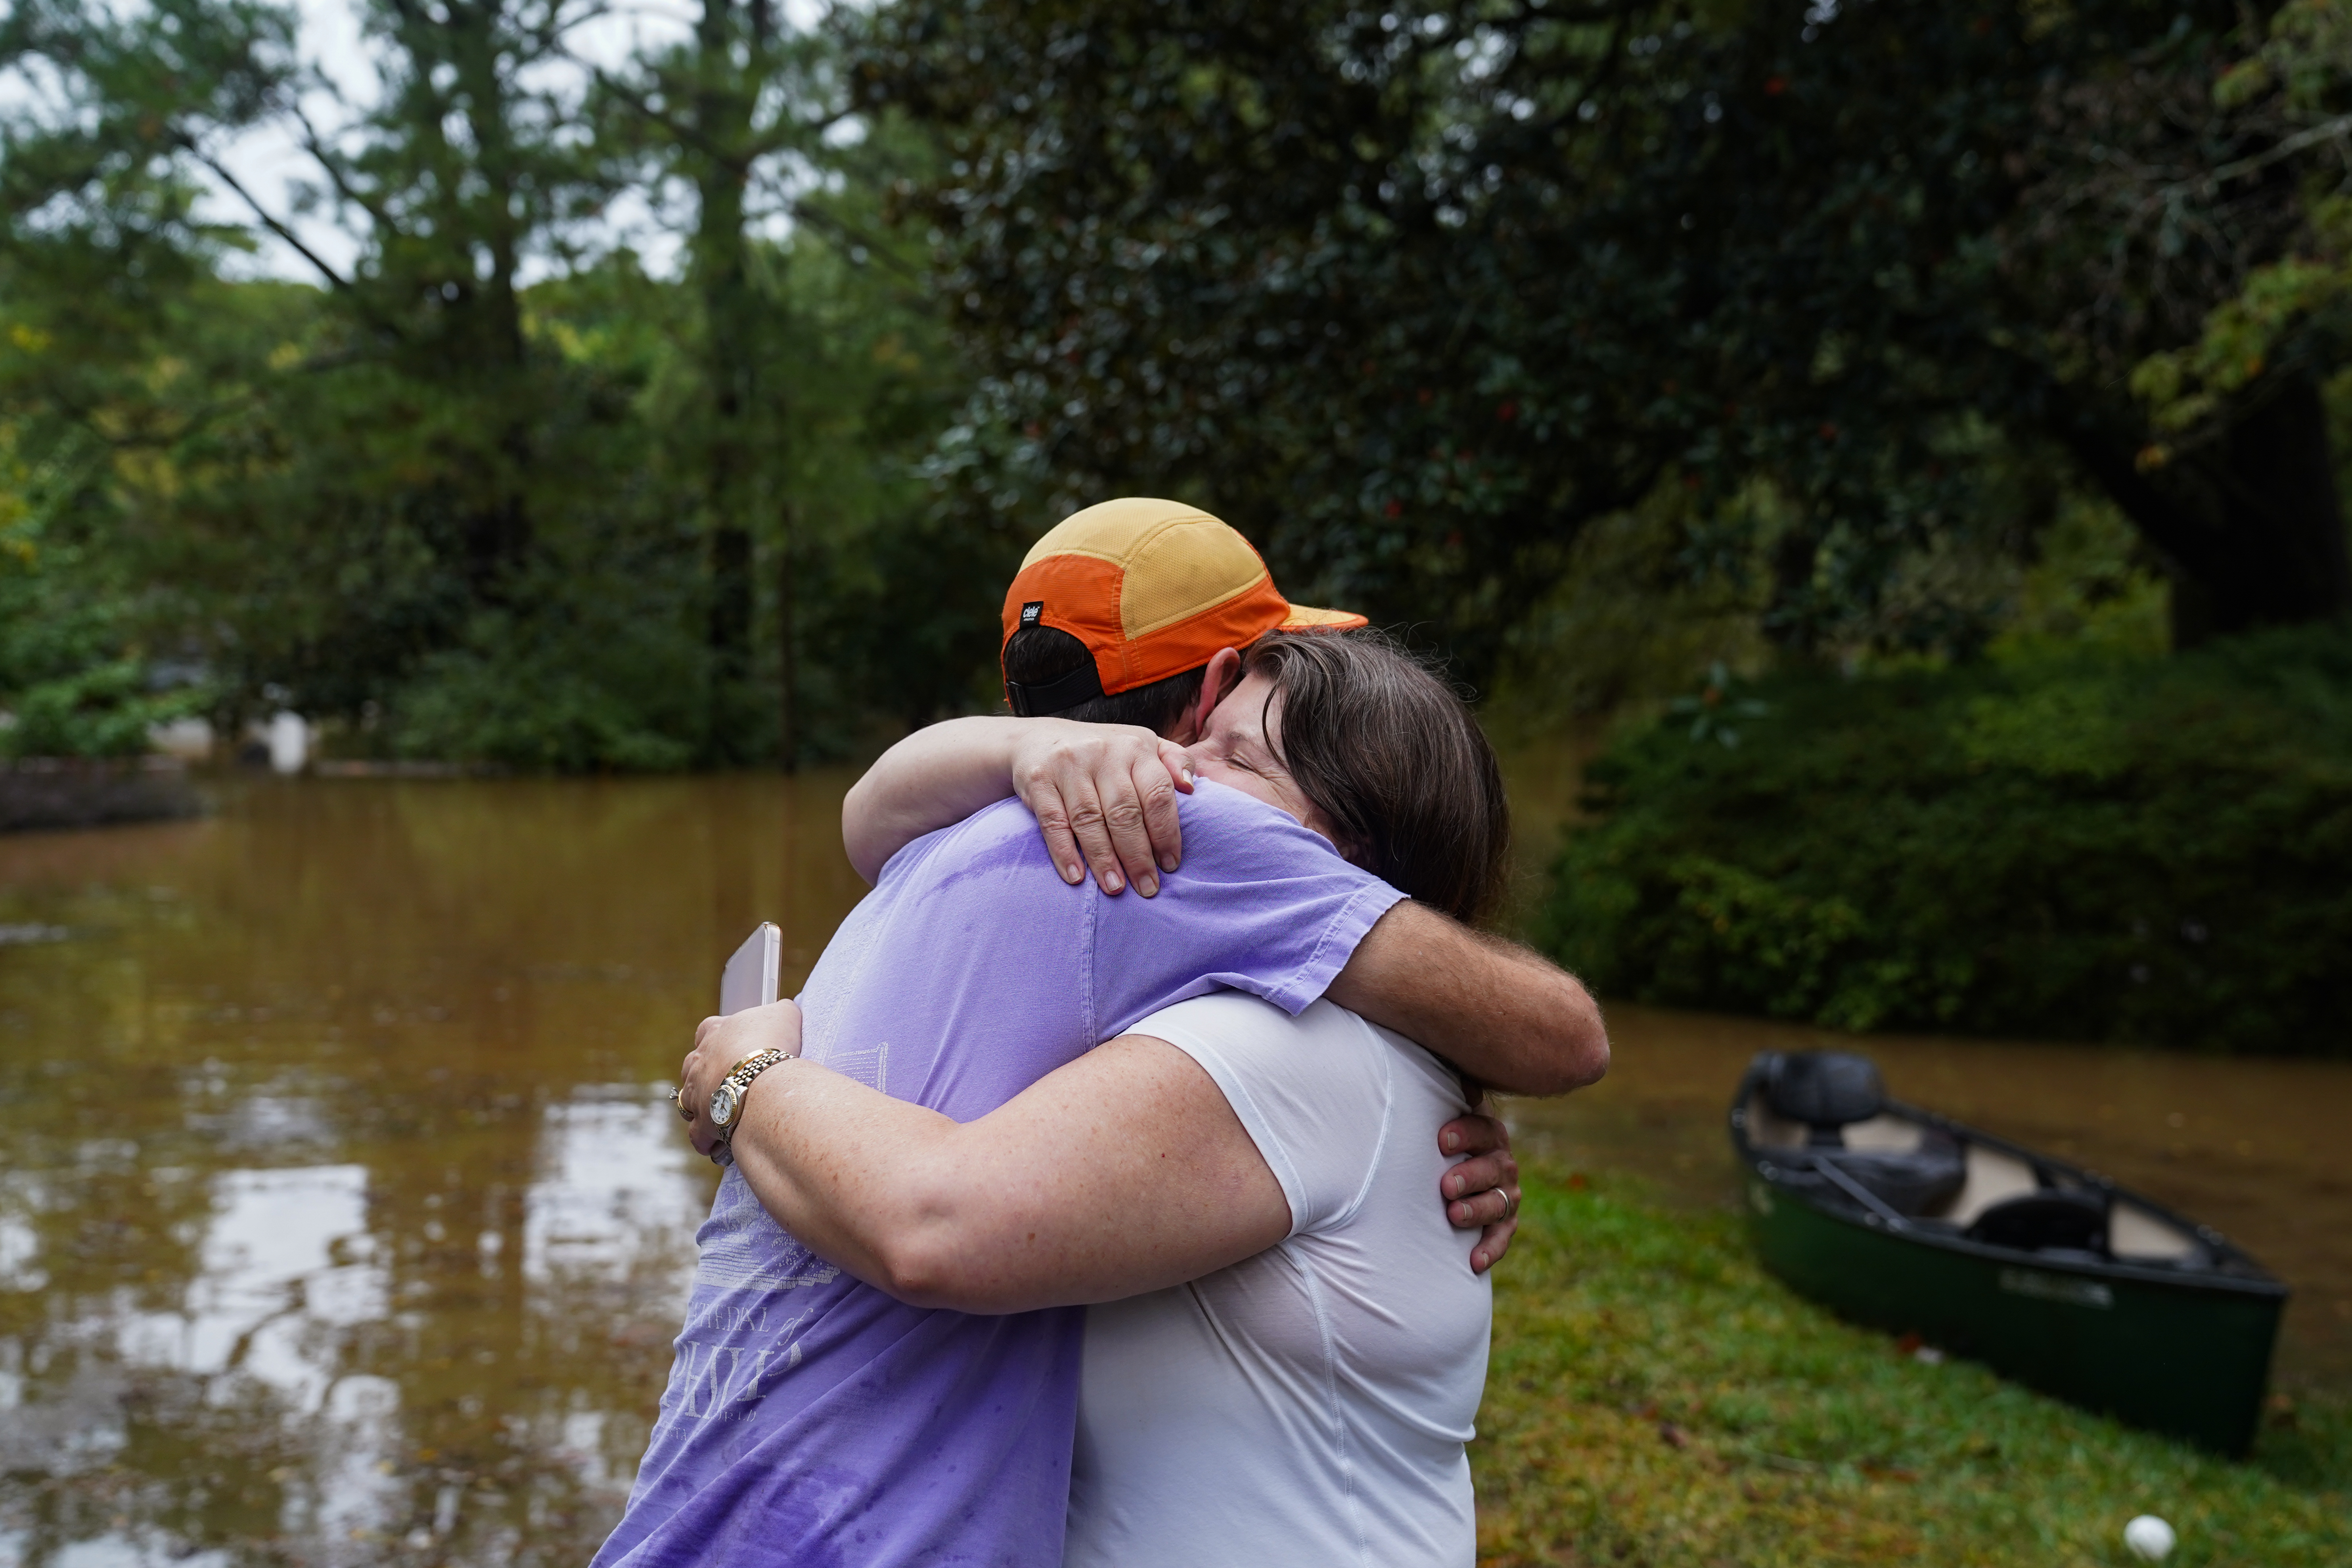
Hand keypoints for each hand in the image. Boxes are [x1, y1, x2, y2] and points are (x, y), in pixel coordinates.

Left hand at [677, 999, 804, 1157]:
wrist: (760, 1084)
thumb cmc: (771, 1045)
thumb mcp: (784, 1015)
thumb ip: (781, 1011)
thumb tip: (785, 1010)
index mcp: (715, 1032)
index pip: (708, 1029)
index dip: (719, 1037)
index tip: (734, 1045)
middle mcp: (699, 1061)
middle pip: (694, 1065)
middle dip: (709, 1073)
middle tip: (732, 1080)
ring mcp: (696, 1092)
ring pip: (691, 1099)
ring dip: (705, 1105)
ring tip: (727, 1112)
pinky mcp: (701, 1122)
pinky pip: (698, 1134)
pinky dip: (708, 1139)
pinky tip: (722, 1142)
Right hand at [1008, 720, 1193, 895]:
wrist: (1037, 739)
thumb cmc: (1103, 753)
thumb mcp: (1142, 745)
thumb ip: (1174, 761)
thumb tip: (1191, 788)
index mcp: (1135, 747)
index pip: (1157, 793)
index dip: (1165, 832)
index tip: (1170, 864)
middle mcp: (1103, 753)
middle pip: (1124, 811)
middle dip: (1138, 855)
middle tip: (1147, 887)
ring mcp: (1068, 765)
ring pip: (1090, 820)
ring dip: (1104, 859)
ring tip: (1115, 888)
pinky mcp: (1038, 780)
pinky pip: (1053, 822)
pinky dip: (1064, 852)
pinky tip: (1076, 876)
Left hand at [1439, 1106, 1520, 1273]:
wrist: (1455, 1167)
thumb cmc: (1441, 1139)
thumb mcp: (1442, 1113)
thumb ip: (1446, 1095)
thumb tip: (1455, 1076)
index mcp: (1489, 1133)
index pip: (1483, 1130)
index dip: (1465, 1134)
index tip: (1441, 1140)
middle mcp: (1502, 1163)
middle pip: (1493, 1168)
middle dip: (1470, 1176)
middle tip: (1446, 1185)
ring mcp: (1506, 1194)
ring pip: (1499, 1203)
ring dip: (1477, 1210)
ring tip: (1453, 1214)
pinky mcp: (1504, 1223)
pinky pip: (1501, 1237)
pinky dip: (1489, 1249)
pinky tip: (1473, 1261)